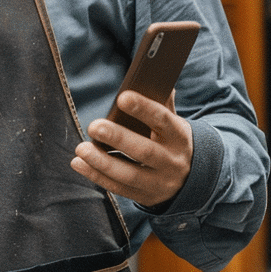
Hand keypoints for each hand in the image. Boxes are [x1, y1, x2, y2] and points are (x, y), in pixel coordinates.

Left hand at [71, 90, 192, 207]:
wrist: (192, 179)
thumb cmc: (172, 140)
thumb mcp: (174, 122)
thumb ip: (162, 102)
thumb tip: (152, 74)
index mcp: (179, 136)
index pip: (162, 120)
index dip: (143, 109)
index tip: (122, 97)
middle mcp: (171, 161)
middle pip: (144, 151)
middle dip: (118, 138)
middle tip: (94, 126)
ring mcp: (159, 182)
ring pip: (129, 174)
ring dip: (102, 162)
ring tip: (81, 148)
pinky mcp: (146, 196)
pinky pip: (119, 187)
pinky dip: (96, 176)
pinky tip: (78, 163)